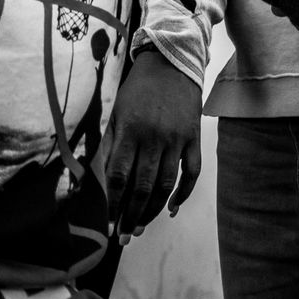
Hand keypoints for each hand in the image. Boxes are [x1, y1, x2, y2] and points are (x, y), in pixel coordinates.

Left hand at [104, 51, 203, 236]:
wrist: (172, 61)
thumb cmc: (137, 90)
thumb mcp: (116, 112)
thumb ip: (110, 146)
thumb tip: (104, 182)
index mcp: (130, 131)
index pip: (119, 178)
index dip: (114, 205)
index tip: (109, 224)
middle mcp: (153, 138)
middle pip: (142, 187)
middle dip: (131, 216)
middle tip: (124, 237)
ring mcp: (176, 139)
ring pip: (166, 185)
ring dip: (152, 211)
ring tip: (141, 227)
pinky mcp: (193, 137)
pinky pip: (191, 173)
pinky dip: (183, 195)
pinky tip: (171, 209)